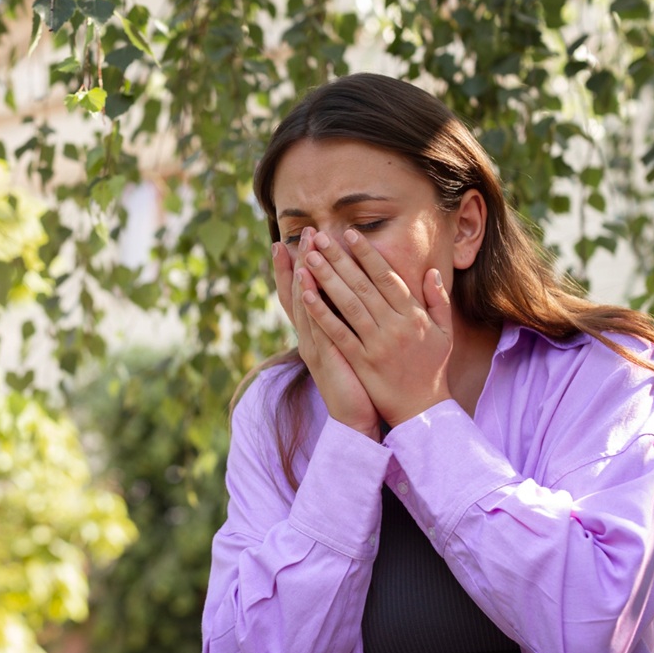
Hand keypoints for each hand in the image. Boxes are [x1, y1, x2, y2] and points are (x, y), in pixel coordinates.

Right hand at [272, 228, 379, 438]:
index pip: (304, 294)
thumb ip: (351, 322)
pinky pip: (314, 326)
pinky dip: (309, 304)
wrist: (356, 419)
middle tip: (303, 233)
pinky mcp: (324, 357)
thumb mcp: (353, 347)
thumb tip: (357, 295)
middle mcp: (311, 336)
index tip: (294, 242)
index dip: (297, 269)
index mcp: (319, 332)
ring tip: (304, 249)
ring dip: (303, 275)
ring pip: (304, 305)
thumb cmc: (359, 383)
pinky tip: (307, 285)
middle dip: (300, 262)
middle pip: (299, 293)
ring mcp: (314, 345)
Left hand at [297, 228, 452, 426]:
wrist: (422, 410)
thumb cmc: (432, 368)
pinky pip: (338, 333)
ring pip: (348, 305)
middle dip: (340, 259)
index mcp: (413, 316)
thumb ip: (437, 300)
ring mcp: (376, 344)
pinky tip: (306, 295)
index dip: (367, 254)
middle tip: (320, 238)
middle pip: (363, 285)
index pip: (387, 277)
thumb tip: (430, 272)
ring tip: (309, 258)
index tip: (350, 234)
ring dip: (327, 279)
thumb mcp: (444, 332)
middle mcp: (394, 326)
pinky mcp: (361, 361)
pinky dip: (321, 313)